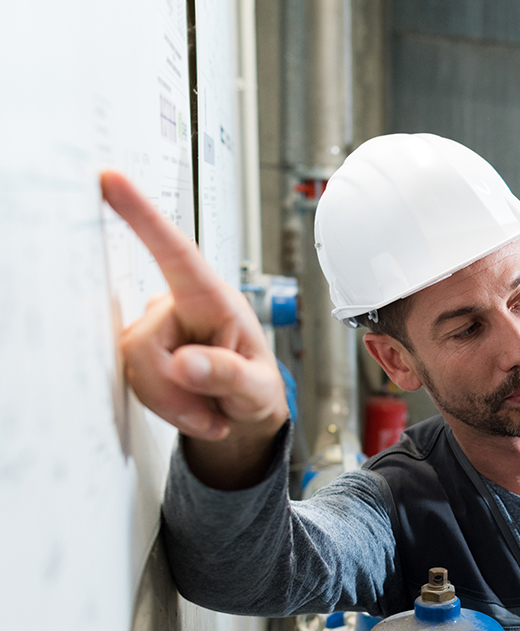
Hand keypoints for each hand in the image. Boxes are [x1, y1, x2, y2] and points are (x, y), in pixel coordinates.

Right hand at [103, 170, 288, 486]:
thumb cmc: (258, 389)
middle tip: (209, 407)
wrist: (246, 412)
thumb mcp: (258, 389)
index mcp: (214, 300)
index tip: (112, 180)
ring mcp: (156, 330)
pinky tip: (194, 407)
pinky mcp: (141, 350)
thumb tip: (186, 363)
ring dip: (171, 400)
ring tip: (207, 407)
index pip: (175, 253)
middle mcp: (178, 307)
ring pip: (134, 366)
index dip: (141, 215)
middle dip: (171, 387)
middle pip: (142, 343)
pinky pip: (133, 380)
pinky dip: (164, 405)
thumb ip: (227, 375)